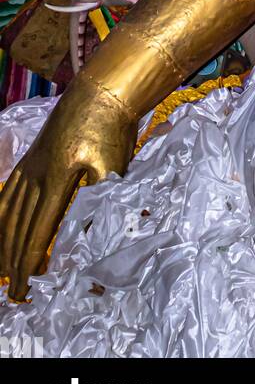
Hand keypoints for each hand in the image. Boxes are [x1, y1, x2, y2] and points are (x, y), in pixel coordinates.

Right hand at [0, 79, 135, 298]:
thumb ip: (101, 204)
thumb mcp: (114, 168)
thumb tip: (97, 241)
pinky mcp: (31, 156)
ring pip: (10, 212)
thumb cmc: (113, 129)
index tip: (25, 288)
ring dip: (4, 244)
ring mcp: (30, 164)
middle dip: (15, 263)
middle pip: (20, 227)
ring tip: (3, 271)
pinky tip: (0, 227)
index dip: (30, 264)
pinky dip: (1, 215)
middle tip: (14, 293)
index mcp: (57, 181)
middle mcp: (36, 175)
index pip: (39, 233)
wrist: (101, 90)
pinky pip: (8, 191)